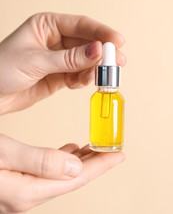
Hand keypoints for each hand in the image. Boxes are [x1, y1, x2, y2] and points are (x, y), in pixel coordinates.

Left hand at [0, 13, 125, 113]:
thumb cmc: (2, 70)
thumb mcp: (37, 61)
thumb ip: (69, 58)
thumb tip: (98, 50)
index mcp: (46, 25)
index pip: (80, 24)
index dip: (101, 31)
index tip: (117, 41)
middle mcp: (54, 40)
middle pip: (86, 43)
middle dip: (102, 53)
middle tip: (117, 62)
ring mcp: (58, 58)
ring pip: (85, 60)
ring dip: (94, 69)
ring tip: (98, 77)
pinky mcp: (59, 75)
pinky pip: (78, 74)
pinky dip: (83, 79)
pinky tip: (81, 83)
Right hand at [0, 134, 124, 212]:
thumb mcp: (2, 153)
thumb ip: (38, 162)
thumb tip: (74, 167)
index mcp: (28, 190)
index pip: (76, 178)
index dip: (100, 166)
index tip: (120, 155)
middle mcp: (27, 194)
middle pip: (72, 177)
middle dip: (95, 164)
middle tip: (112, 150)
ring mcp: (22, 190)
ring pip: (61, 173)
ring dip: (81, 161)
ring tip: (94, 148)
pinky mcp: (17, 182)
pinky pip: (48, 171)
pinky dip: (62, 159)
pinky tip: (69, 151)